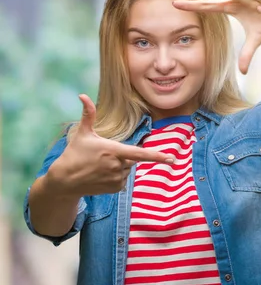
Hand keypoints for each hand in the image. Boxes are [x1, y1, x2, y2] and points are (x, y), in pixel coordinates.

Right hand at [47, 95, 174, 195]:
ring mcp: (117, 178)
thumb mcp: (83, 133)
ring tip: (100, 166)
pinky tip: (102, 175)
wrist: (65, 180)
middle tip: (103, 156)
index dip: (157, 156)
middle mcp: (118, 166)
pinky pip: (123, 180)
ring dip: (119, 167)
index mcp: (113, 150)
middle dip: (123, 156)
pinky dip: (116, 177)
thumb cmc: (74, 154)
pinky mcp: (115, 188)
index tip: (171, 158)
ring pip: (128, 170)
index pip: (140, 154)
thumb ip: (89, 114)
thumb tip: (83, 96)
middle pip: (132, 159)